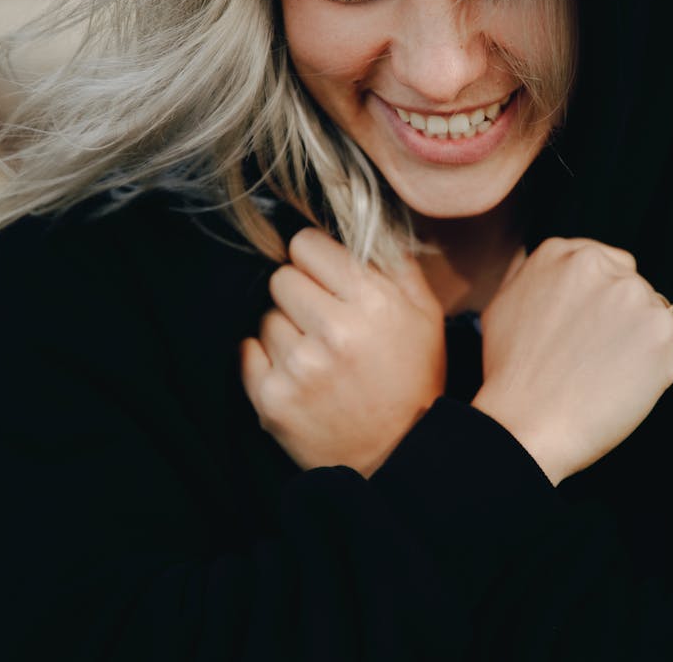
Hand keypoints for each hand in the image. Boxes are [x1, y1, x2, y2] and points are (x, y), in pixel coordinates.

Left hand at [240, 228, 445, 477]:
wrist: (399, 458)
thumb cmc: (412, 378)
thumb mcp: (425, 313)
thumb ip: (393, 259)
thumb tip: (354, 215)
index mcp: (373, 302)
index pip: (306, 244)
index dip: (316, 260)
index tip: (327, 279)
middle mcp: (334, 332)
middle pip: (281, 276)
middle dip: (300, 294)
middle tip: (324, 322)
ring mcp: (299, 368)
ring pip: (265, 316)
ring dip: (286, 330)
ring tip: (317, 357)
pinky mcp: (272, 400)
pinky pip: (247, 350)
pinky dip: (266, 360)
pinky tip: (297, 376)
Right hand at [474, 238, 672, 484]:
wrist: (524, 425)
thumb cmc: (510, 376)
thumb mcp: (505, 304)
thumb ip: (539, 279)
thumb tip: (561, 277)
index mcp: (563, 254)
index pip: (611, 265)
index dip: (605, 304)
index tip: (593, 331)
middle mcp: (601, 266)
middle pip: (637, 289)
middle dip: (624, 321)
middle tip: (598, 359)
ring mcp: (635, 297)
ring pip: (660, 316)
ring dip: (644, 344)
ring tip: (610, 376)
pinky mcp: (663, 332)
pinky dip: (670, 366)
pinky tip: (638, 385)